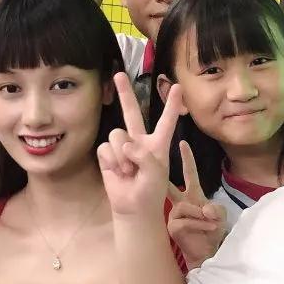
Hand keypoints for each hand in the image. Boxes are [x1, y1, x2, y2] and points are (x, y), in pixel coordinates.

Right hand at [99, 74, 182, 217]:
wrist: (133, 209)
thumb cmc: (150, 192)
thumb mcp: (156, 173)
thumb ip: (143, 156)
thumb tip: (124, 145)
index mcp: (158, 144)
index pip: (166, 121)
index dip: (172, 104)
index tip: (178, 87)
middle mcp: (139, 141)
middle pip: (132, 113)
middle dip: (125, 93)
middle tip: (119, 74)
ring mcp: (122, 147)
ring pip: (117, 134)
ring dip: (121, 156)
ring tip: (128, 171)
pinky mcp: (107, 155)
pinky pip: (105, 148)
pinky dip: (111, 161)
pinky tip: (117, 172)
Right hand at [167, 141, 226, 268]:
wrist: (207, 252)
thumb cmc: (213, 231)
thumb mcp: (221, 216)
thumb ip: (216, 209)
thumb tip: (205, 209)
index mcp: (193, 194)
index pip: (189, 173)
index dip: (186, 158)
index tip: (183, 143)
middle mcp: (180, 202)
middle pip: (169, 185)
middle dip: (161, 173)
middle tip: (152, 160)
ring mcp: (174, 214)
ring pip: (183, 207)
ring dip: (199, 215)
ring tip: (210, 223)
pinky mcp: (172, 227)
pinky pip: (183, 220)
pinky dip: (197, 224)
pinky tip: (203, 229)